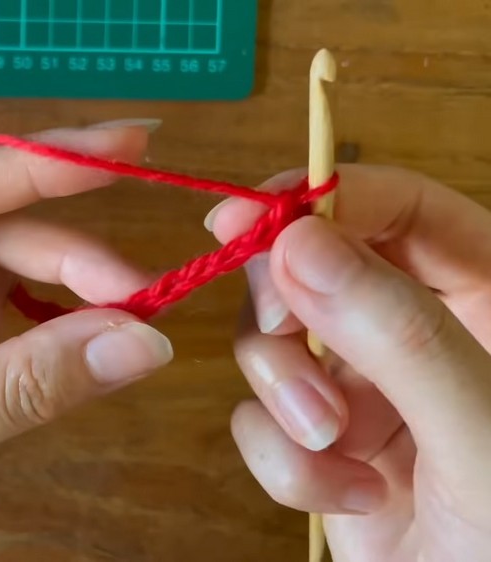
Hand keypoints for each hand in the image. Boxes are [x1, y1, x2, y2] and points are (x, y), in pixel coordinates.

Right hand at [209, 166, 490, 560]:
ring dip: (287, 400)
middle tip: (280, 337)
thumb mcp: (476, 430)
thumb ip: (399, 334)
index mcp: (485, 302)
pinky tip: (349, 496)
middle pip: (311, 269)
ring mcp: (364, 390)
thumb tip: (295, 242)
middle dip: (286, 315)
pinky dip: (287, 464)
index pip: (403, 210)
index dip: (325, 197)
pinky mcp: (322, 445)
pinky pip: (261, 423)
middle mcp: (416, 334)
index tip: (244, 216)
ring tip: (334, 452)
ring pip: (273, 347)